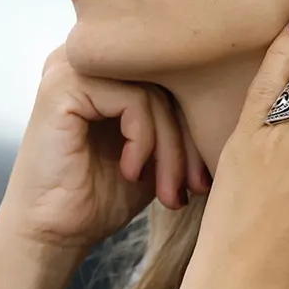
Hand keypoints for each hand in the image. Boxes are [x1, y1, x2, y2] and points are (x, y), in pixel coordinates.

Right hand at [0, 44, 209, 253]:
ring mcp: (72, 65)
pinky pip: (133, 99)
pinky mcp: (64, 83)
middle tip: (191, 188)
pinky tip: (131, 171)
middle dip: (187, 140)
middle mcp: (89, 56)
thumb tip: (236, 103)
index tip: (201, 180)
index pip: (172, 77)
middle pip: (167, 80)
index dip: (196, 126)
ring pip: (154, 91)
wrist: (52, 232)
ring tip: (165, 190)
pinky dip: (143, 140)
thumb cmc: (99, 195)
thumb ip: (177, 119)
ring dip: (170, 147)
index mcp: (107, 66)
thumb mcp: (154, 152)